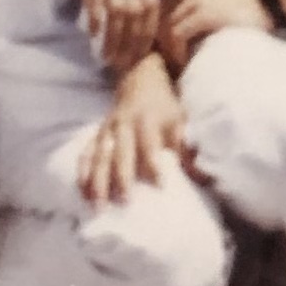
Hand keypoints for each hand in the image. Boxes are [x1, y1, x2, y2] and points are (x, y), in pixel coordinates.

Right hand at [43, 0, 162, 72]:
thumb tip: (129, 9)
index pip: (152, 4)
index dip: (149, 31)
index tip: (140, 53)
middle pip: (138, 11)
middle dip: (132, 41)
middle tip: (123, 63)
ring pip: (118, 10)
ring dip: (114, 37)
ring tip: (107, 56)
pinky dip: (96, 19)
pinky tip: (92, 33)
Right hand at [78, 62, 187, 205]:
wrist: (139, 79)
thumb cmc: (163, 106)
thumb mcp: (179, 118)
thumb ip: (186, 147)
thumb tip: (203, 177)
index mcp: (146, 118)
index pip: (149, 143)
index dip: (154, 163)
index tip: (161, 185)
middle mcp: (123, 124)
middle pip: (120, 151)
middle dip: (121, 176)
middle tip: (125, 201)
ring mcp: (107, 129)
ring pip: (99, 155)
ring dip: (98, 180)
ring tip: (98, 205)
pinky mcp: (96, 135)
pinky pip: (86, 154)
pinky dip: (83, 173)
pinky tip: (82, 193)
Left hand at [158, 0, 276, 61]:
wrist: (270, 4)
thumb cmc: (246, 12)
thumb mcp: (216, 7)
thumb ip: (195, 15)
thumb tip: (175, 39)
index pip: (157, 8)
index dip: (153, 30)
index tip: (159, 51)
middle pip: (157, 18)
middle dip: (156, 42)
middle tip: (163, 63)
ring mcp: (196, 1)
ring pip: (164, 27)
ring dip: (166, 50)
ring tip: (174, 67)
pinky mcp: (204, 13)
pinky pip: (177, 33)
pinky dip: (176, 51)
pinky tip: (184, 63)